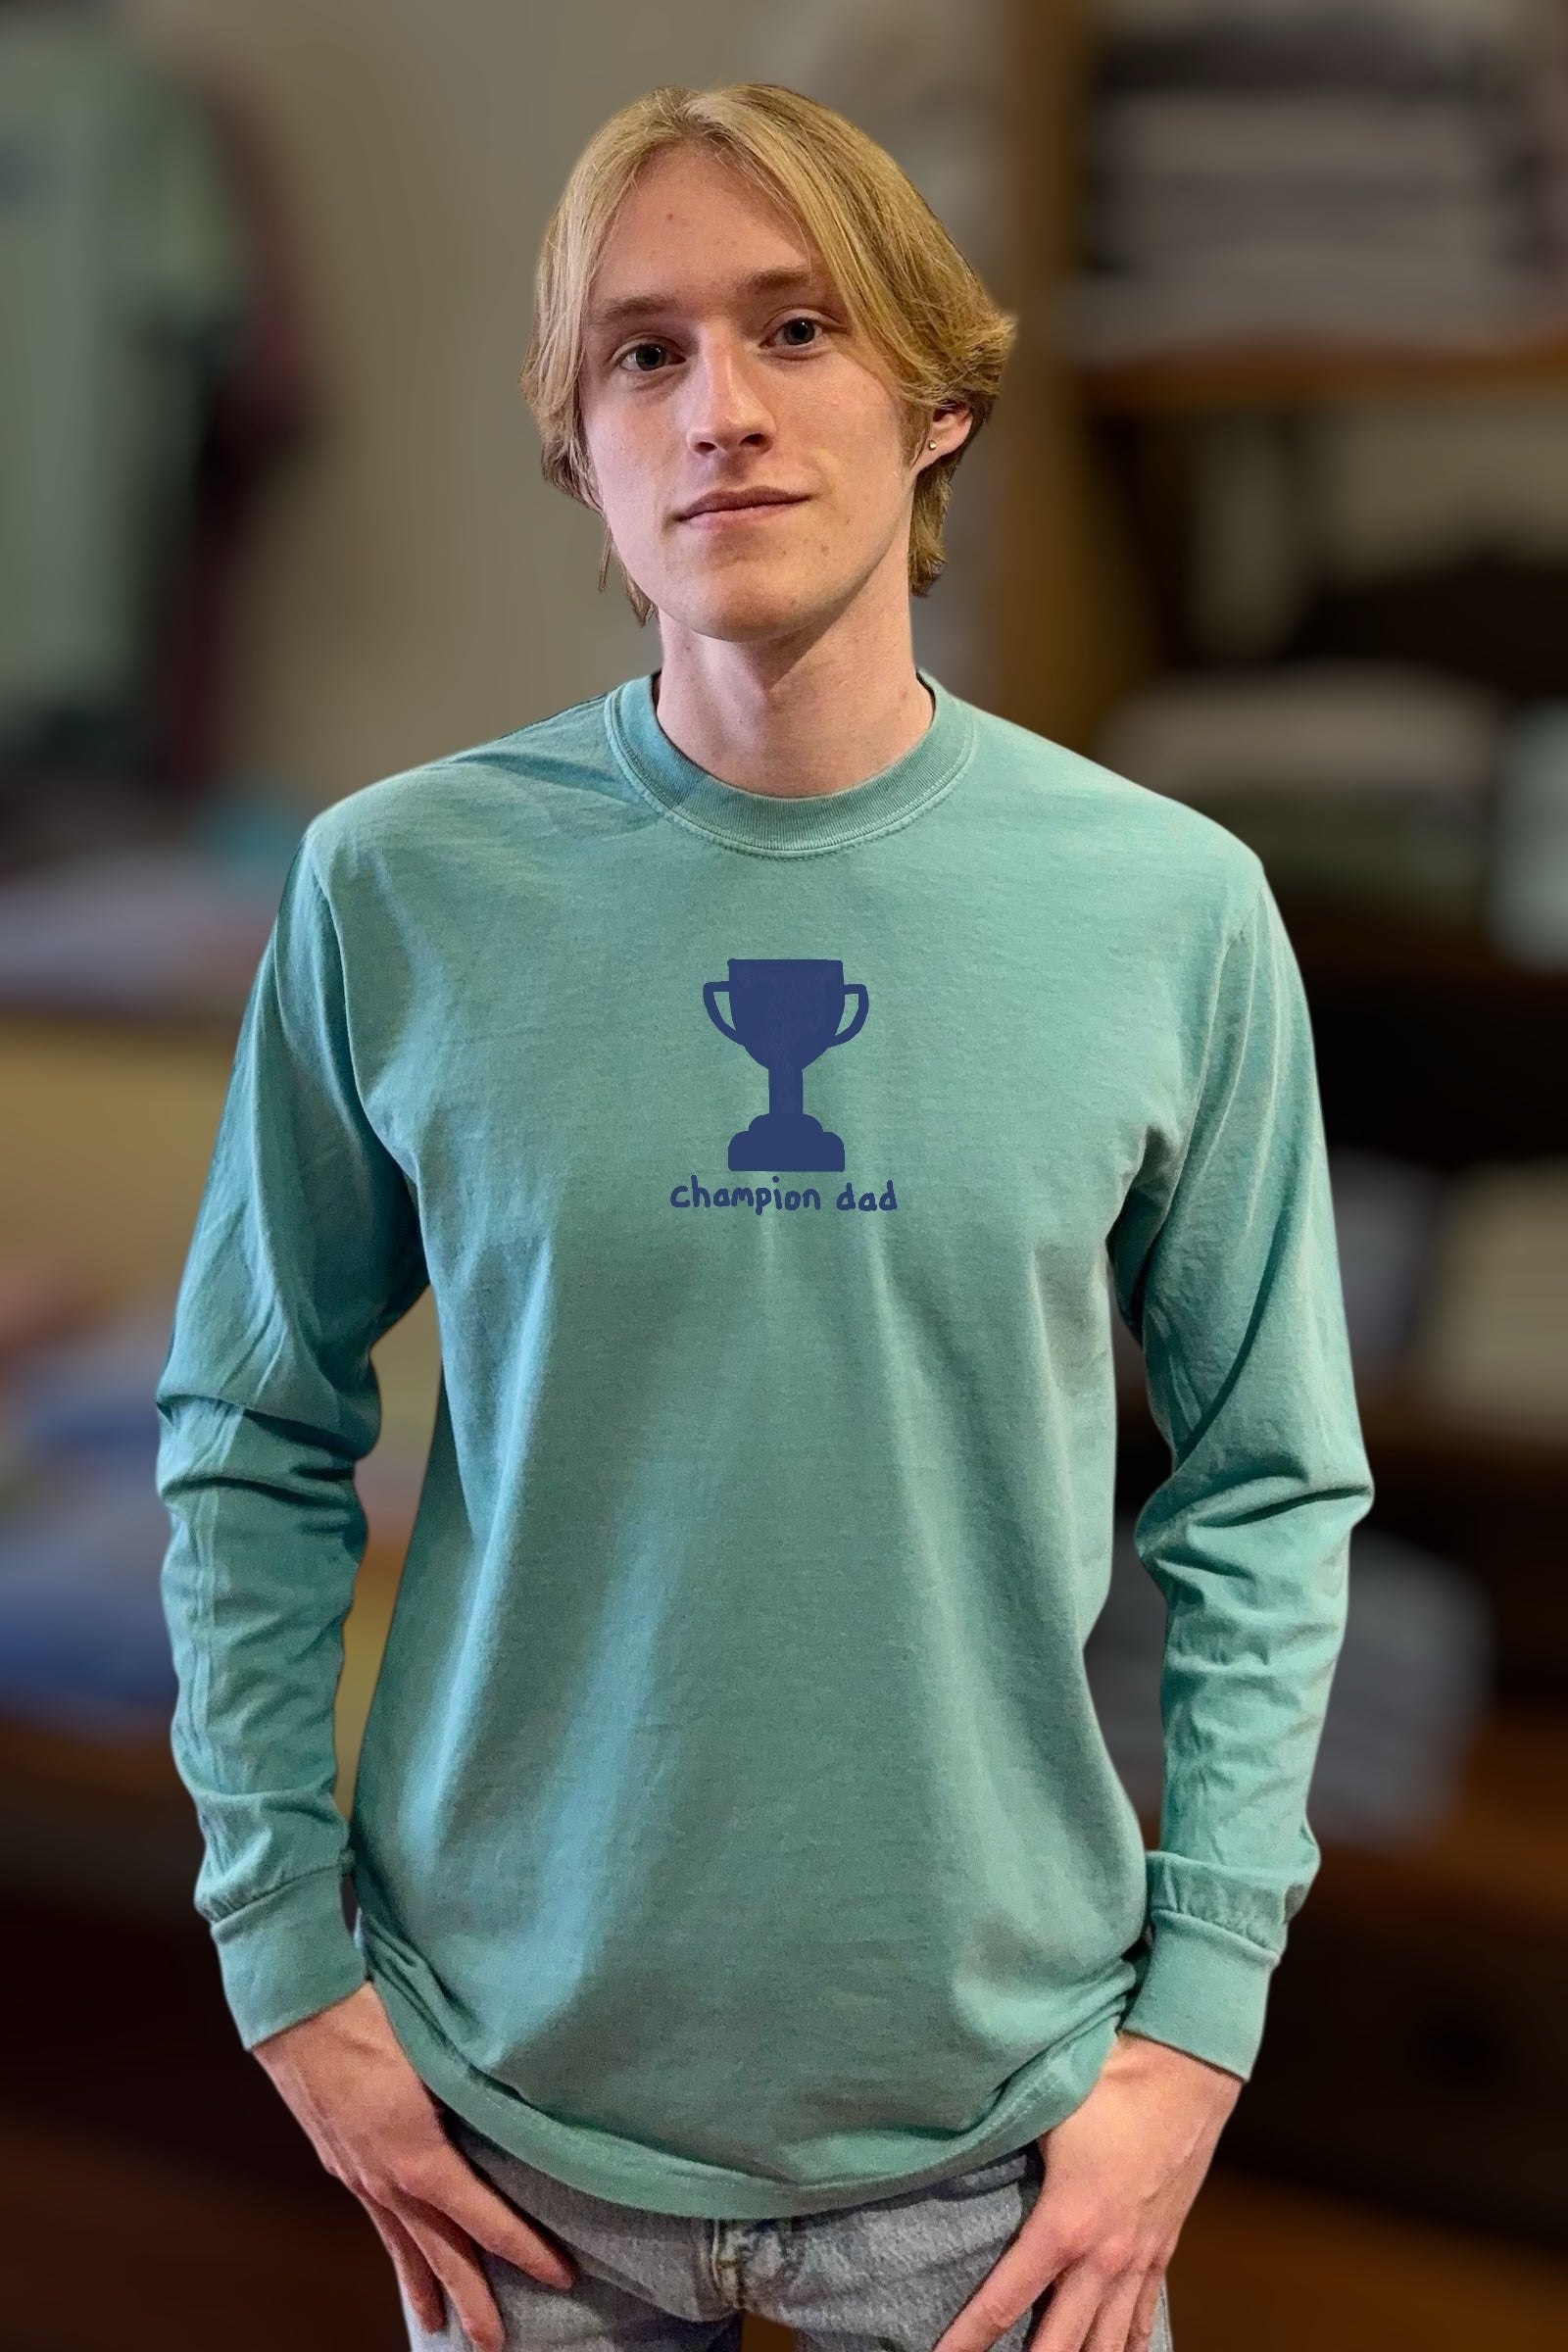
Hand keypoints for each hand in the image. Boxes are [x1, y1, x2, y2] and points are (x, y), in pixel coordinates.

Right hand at [252, 1978, 575, 2351]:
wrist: (302, 2010)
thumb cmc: (376, 2019)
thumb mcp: (440, 2056)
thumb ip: (479, 2096)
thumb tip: (525, 2113)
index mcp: (419, 2158)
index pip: (485, 2220)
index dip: (525, 2251)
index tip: (560, 2274)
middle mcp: (388, 2179)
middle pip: (440, 2253)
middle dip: (471, 2300)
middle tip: (494, 2345)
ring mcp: (360, 2174)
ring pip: (401, 2246)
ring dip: (424, 2287)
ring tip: (438, 2325)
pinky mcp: (342, 2160)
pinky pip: (376, 2221)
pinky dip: (394, 2249)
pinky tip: (400, 2258)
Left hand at [929, 2029, 1241, 2351]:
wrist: (1187, 2070)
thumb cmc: (1110, 2084)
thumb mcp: (1044, 2114)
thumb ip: (1000, 2145)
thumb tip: (952, 2147)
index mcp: (1064, 2226)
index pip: (1003, 2301)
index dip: (968, 2339)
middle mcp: (1103, 2258)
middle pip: (1061, 2344)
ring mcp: (1138, 2257)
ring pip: (1110, 2342)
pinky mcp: (1164, 2247)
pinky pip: (1144, 2313)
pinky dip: (1130, 2342)